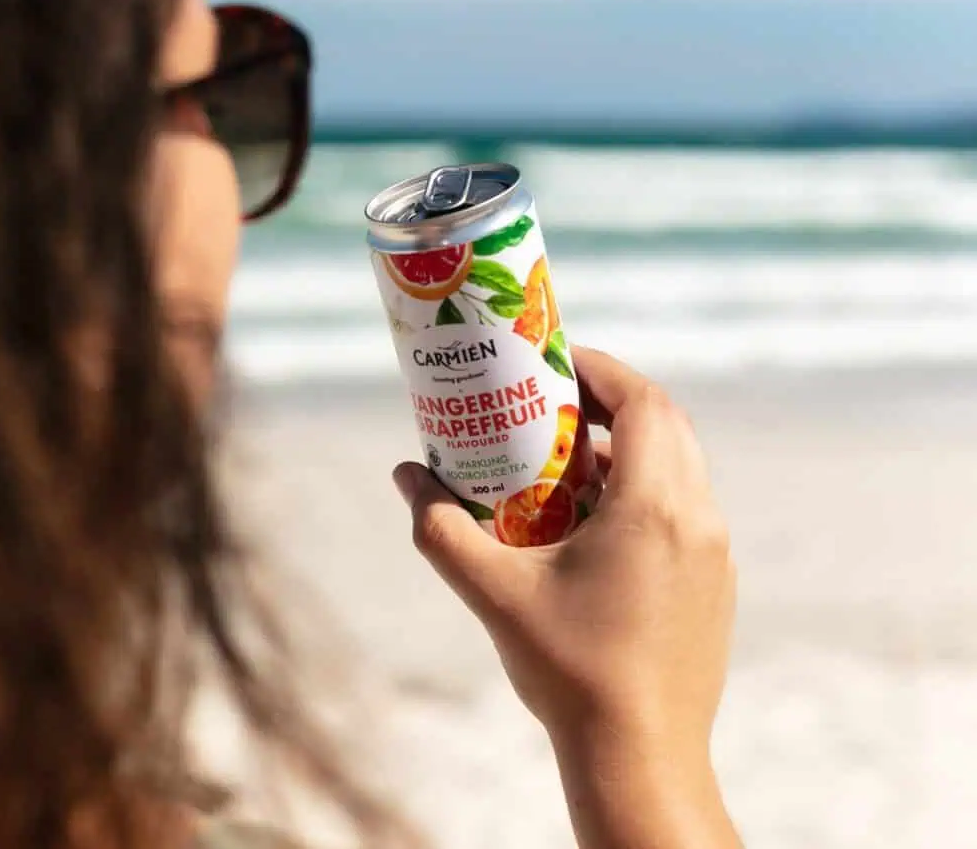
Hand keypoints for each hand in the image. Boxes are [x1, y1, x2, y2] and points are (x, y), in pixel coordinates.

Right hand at [393, 347, 738, 847]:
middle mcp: (698, 518)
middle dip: (612, 401)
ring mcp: (715, 552)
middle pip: (666, 424)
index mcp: (654, 508)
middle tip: (556, 403)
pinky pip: (686, 506)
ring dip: (630, 447)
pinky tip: (599, 520)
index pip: (643, 402)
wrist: (642, 758)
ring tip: (569, 460)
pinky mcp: (716, 581)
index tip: (556, 362)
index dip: (601, 370)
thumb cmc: (570, 673)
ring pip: (680, 466)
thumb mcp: (495, 595)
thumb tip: (405, 475)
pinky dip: (648, 488)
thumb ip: (442, 528)